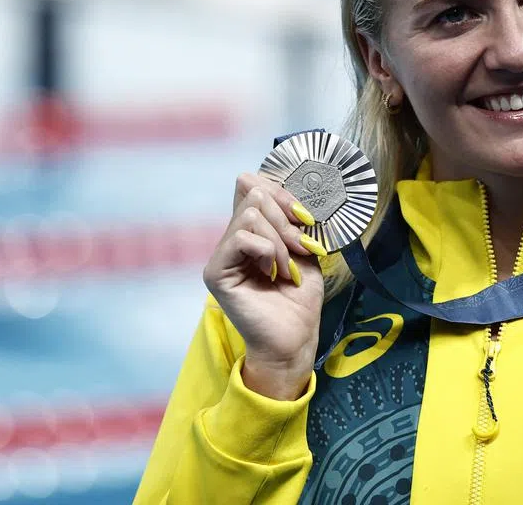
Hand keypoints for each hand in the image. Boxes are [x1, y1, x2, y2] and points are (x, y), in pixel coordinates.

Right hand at [203, 172, 327, 399]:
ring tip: (288, 268)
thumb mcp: (303, 247)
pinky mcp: (215, 272)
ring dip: (280, 240)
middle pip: (254, 194)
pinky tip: (273, 273)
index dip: (282, 192)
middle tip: (301, 250)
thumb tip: (283, 188)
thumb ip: (291, 217)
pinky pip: (240, 238)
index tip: (306, 217)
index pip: (252, 184)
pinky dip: (267, 251)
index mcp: (251, 230)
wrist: (296, 338)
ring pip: (250, 214)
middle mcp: (232, 239)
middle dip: (286, 219)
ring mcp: (221, 255)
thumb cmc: (300, 299)